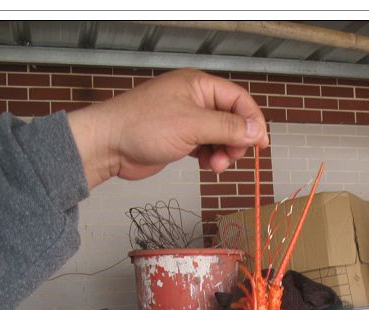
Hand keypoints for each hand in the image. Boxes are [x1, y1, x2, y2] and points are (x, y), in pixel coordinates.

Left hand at [67, 68, 268, 188]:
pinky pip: (207, 147)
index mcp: (199, 86)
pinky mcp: (181, 138)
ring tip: (215, 165)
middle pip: (232, 120)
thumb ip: (227, 127)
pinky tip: (206, 165)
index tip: (260, 144)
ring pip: (221, 136)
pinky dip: (211, 157)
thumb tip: (255, 131)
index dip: (252, 121)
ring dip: (224, 153)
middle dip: (236, 141)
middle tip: (231, 158)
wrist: (109, 145)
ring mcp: (188, 120)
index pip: (238, 100)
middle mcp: (195, 100)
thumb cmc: (142, 127)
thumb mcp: (192, 125)